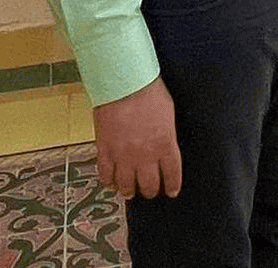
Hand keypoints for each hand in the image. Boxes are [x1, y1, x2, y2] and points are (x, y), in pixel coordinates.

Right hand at [93, 76, 180, 199]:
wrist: (124, 84)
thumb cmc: (149, 93)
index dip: (172, 186)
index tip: (171, 192)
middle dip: (151, 191)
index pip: (172, 174)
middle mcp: (145, 155)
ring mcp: (123, 155)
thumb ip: (166, 135)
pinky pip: (106, 176)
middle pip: (149, 185)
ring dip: (129, 191)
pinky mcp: (105, 151)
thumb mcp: (168, 114)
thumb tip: (164, 147)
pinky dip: (110, 182)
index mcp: (165, 144)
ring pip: (126, 186)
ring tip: (131, 191)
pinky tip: (113, 183)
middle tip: (150, 191)